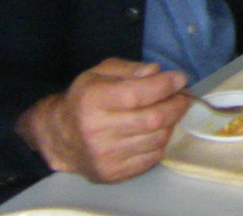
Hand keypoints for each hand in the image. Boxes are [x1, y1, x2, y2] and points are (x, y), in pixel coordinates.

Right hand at [15, 59, 188, 182]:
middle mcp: (97, 130)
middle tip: (183, 95)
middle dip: (177, 104)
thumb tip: (157, 72)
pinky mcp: (113, 173)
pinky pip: (152, 157)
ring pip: (157, 138)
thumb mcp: (101, 73)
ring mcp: (105, 156)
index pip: (138, 94)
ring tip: (170, 111)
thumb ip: (130, 69)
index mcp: (92, 100)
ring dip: (172, 122)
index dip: (165, 85)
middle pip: (153, 119)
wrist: (60, 137)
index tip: (180, 78)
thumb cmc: (85, 99)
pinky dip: (162, 141)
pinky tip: (157, 130)